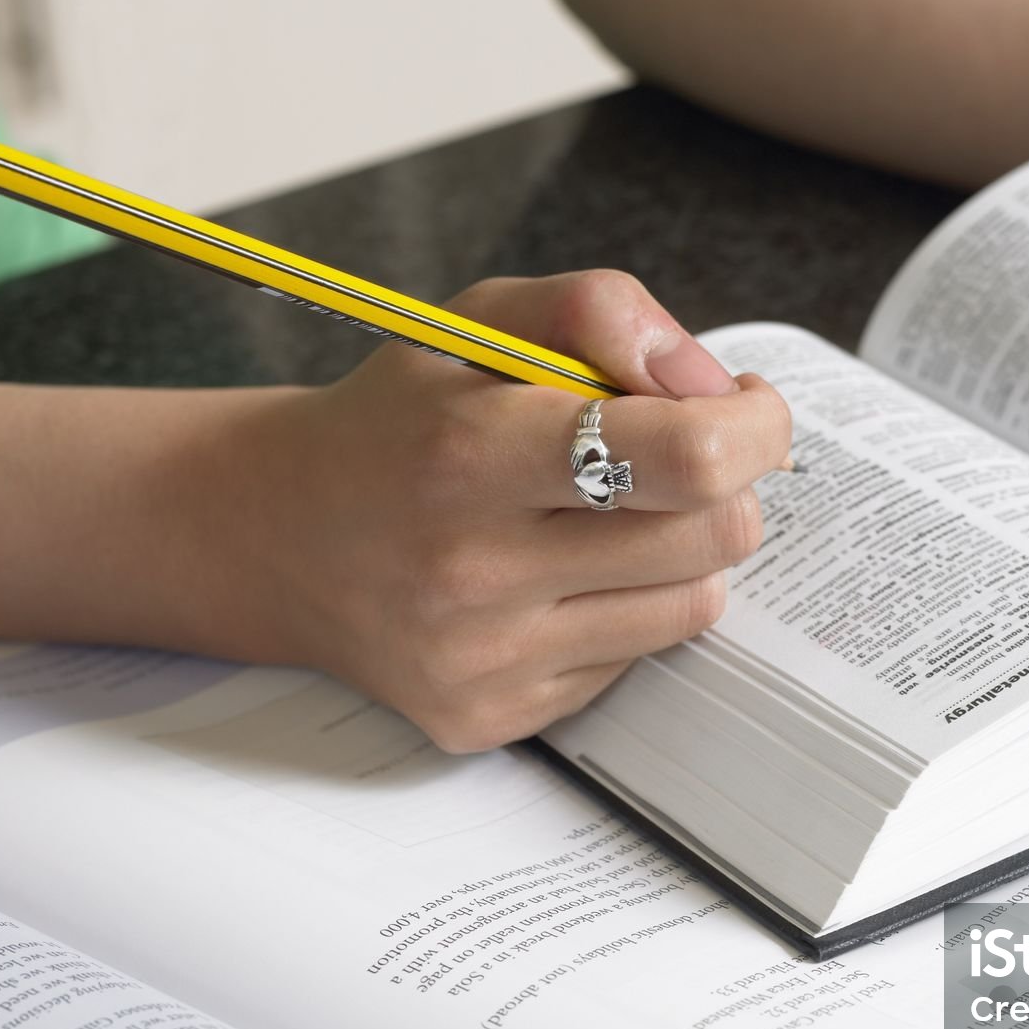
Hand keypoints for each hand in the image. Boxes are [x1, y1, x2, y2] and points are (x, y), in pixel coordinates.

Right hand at [195, 270, 788, 750]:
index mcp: (471, 451)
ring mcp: (484, 659)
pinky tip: (559, 578)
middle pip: (713, 536)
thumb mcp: (475, 321)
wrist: (275, 537)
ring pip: (691, 606)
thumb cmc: (396, 420)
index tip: (746, 408)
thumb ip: (597, 311)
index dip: (753, 427)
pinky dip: (624, 611)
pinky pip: (632, 661)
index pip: (688, 457)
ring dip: (683, 551)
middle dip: (729, 485)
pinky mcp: (492, 717)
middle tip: (686, 457)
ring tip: (616, 516)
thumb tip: (709, 381)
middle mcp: (474, 569)